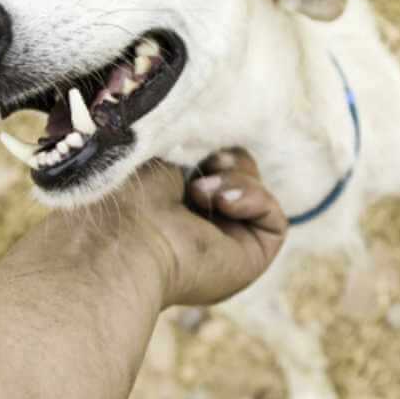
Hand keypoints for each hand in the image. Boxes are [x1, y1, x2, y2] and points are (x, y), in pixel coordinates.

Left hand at [114, 149, 287, 307]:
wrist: (124, 238)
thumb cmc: (128, 195)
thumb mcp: (161, 151)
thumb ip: (194, 142)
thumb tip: (223, 139)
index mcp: (172, 206)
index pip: (211, 167)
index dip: (211, 148)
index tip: (193, 138)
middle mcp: (200, 230)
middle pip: (239, 175)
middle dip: (226, 160)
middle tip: (206, 162)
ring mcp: (226, 246)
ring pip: (257, 193)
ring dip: (235, 179)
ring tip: (199, 190)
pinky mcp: (251, 260)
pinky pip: (275, 219)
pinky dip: (253, 199)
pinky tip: (221, 203)